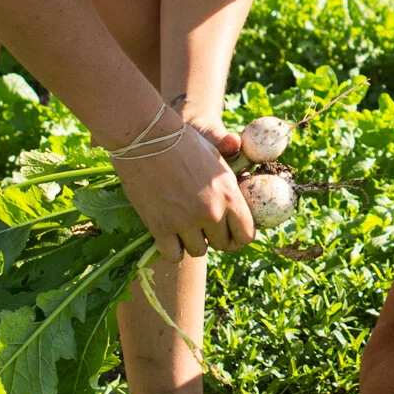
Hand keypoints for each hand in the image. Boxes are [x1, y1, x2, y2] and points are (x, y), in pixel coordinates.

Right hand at [114, 123, 253, 257]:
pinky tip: (168, 235)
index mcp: (229, 195)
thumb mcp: (216, 158)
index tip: (229, 232)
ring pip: (199, 251)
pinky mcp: (161, 227)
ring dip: (193, 242)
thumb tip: (239, 197)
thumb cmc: (183, 142)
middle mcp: (212, 212)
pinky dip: (172, 249)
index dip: (238, 235)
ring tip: (184, 227)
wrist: (147, 139)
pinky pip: (173, 255)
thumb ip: (229, 184)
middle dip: (216, 239)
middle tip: (204, 229)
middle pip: (224, 245)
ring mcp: (186, 222)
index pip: (246, 235)